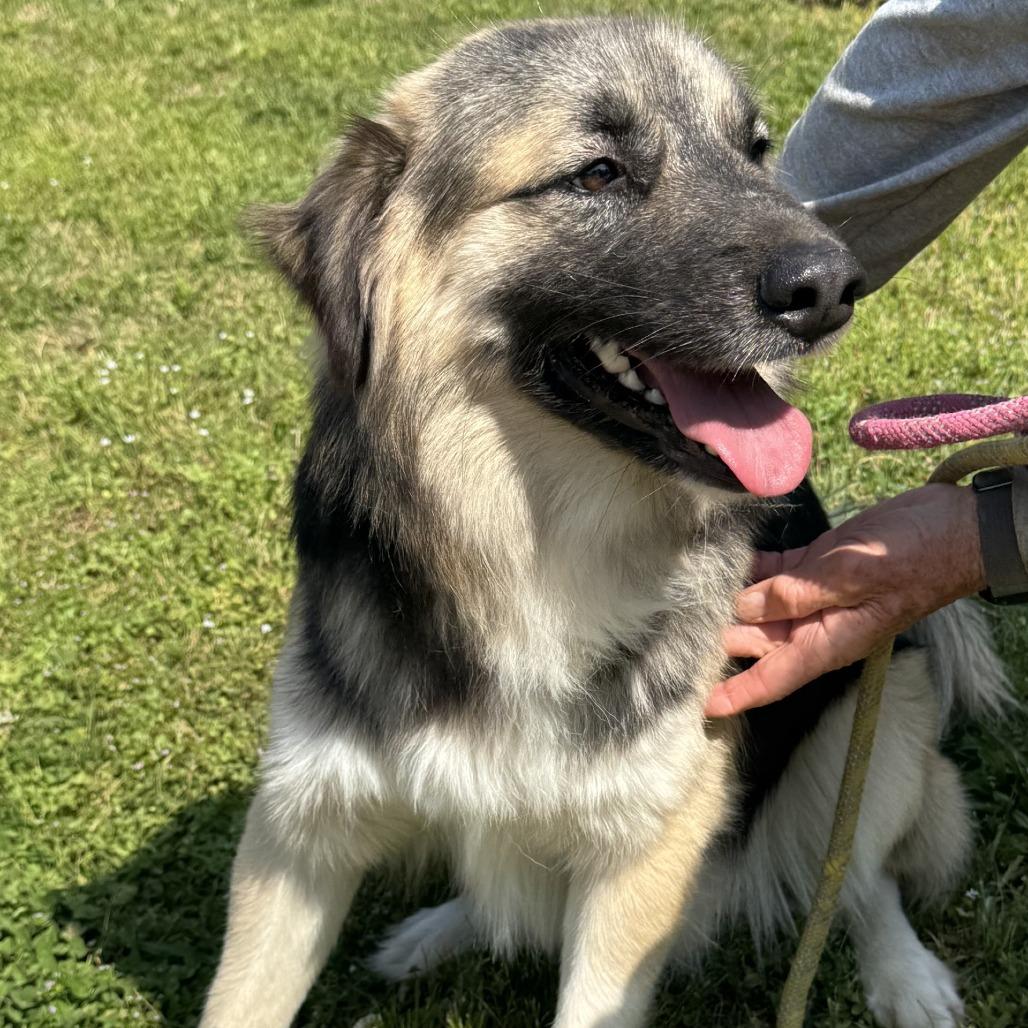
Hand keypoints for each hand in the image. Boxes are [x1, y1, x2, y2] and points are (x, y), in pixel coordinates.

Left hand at [706, 484, 984, 716]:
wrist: (954, 526)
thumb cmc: (912, 556)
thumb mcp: (851, 576)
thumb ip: (795, 593)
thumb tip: (744, 608)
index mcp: (830, 640)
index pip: (775, 677)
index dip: (739, 693)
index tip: (704, 708)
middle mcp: (819, 623)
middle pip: (760, 643)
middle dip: (721, 643)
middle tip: (675, 638)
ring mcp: (818, 594)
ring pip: (763, 609)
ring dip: (731, 605)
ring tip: (689, 600)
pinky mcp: (819, 564)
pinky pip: (776, 574)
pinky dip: (751, 571)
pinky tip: (724, 563)